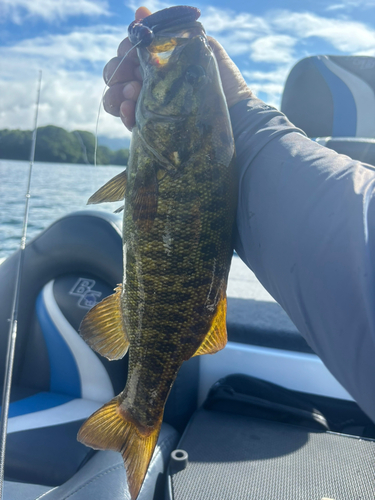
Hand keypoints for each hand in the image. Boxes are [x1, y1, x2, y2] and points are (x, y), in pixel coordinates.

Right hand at [103, 7, 251, 130]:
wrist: (238, 119)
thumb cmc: (225, 83)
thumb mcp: (204, 49)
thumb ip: (174, 31)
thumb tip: (141, 11)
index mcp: (161, 63)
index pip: (132, 50)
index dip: (127, 46)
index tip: (134, 46)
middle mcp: (151, 83)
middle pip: (118, 71)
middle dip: (118, 69)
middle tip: (132, 74)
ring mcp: (149, 106)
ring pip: (115, 95)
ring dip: (117, 90)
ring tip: (133, 92)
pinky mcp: (151, 129)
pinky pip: (126, 120)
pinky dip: (122, 112)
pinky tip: (129, 107)